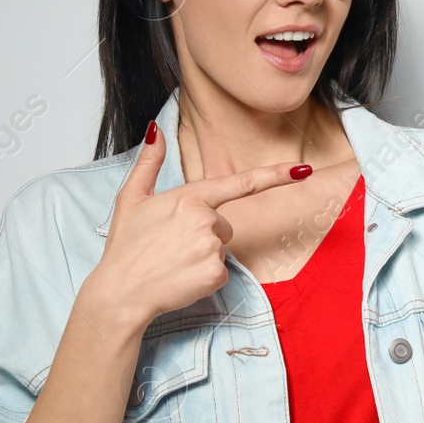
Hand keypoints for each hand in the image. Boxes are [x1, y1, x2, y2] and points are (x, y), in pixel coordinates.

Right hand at [81, 122, 310, 329]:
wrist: (120, 292)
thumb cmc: (125, 247)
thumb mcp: (131, 198)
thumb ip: (149, 162)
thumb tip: (156, 130)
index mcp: (189, 197)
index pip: (241, 183)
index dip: (277, 175)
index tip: (303, 170)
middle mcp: (205, 219)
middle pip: (223, 225)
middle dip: (204, 235)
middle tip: (171, 246)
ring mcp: (212, 247)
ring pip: (221, 249)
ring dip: (202, 256)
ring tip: (173, 262)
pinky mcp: (216, 273)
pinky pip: (220, 272)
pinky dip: (203, 278)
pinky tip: (181, 278)